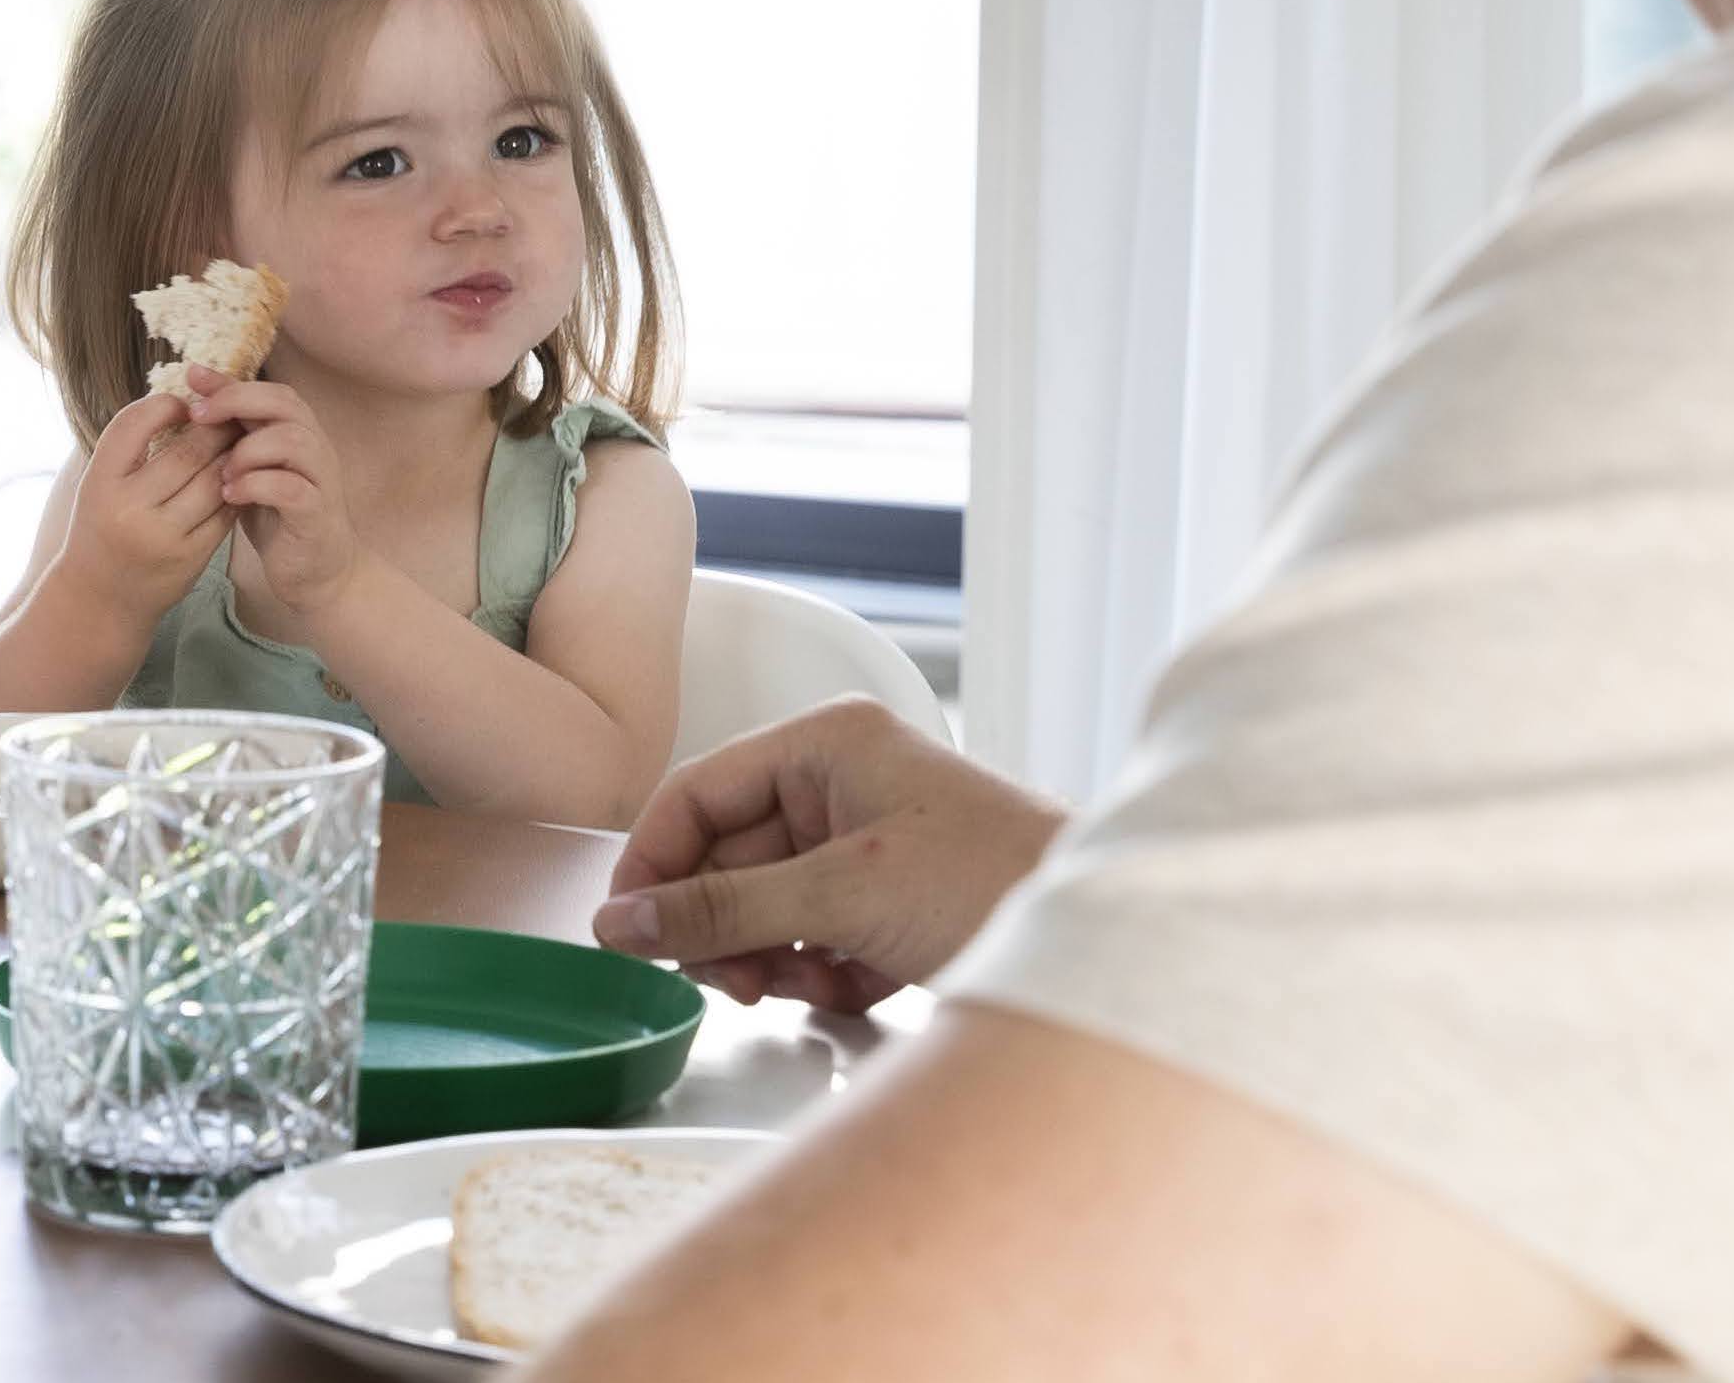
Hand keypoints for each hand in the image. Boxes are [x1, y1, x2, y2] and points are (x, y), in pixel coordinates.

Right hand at [53, 390, 236, 626]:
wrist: (100, 597)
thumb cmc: (101, 525)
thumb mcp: (99, 482)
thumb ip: (131, 444)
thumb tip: (182, 398)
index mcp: (99, 483)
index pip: (134, 424)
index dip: (164, 405)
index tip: (181, 404)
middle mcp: (130, 510)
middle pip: (187, 452)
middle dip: (214, 427)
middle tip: (228, 412)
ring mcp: (164, 537)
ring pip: (215, 480)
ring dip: (232, 455)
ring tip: (239, 439)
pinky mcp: (193, 558)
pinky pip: (226, 512)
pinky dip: (236, 487)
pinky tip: (238, 475)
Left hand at [185, 368, 362, 609]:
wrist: (315, 570)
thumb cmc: (276, 515)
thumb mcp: (249, 470)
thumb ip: (233, 437)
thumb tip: (192, 401)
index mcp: (296, 431)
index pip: (269, 389)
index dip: (231, 382)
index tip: (191, 378)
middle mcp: (314, 447)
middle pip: (285, 403)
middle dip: (237, 402)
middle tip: (198, 416)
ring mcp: (321, 479)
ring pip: (294, 441)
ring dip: (248, 450)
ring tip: (220, 471)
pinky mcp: (317, 514)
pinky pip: (292, 488)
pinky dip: (257, 486)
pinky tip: (231, 496)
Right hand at [589, 696, 1065, 1011]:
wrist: (1110, 952)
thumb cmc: (999, 883)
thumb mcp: (842, 894)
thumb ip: (723, 908)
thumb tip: (623, 924)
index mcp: (827, 745)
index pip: (698, 792)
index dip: (654, 862)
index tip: (625, 931)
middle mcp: (843, 785)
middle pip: (728, 855)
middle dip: (720, 924)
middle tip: (722, 980)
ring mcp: (868, 846)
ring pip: (766, 903)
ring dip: (765, 954)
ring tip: (788, 987)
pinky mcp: (891, 904)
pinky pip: (813, 935)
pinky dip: (816, 971)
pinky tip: (849, 987)